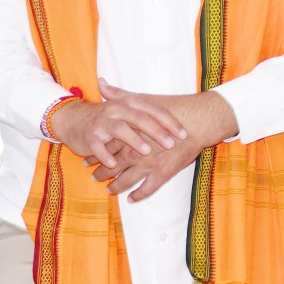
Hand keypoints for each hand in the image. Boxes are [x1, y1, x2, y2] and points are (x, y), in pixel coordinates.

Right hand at [51, 78, 187, 168]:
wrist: (75, 119)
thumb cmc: (111, 117)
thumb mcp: (130, 110)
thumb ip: (151, 113)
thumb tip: (180, 117)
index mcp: (130, 102)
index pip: (154, 110)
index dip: (170, 122)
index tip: (184, 135)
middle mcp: (117, 109)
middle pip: (140, 118)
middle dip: (156, 131)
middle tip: (171, 144)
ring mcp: (103, 122)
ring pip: (120, 129)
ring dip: (134, 140)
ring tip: (147, 152)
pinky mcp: (90, 136)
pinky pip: (99, 146)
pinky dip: (105, 155)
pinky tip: (113, 164)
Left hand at [87, 86, 237, 201]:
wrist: (196, 122)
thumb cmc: (172, 108)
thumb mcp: (143, 99)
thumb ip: (120, 94)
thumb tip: (101, 83)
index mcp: (128, 135)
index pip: (106, 147)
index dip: (95, 154)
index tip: (86, 159)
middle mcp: (134, 152)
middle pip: (112, 166)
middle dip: (101, 173)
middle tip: (93, 177)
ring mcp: (148, 165)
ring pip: (126, 181)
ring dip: (116, 187)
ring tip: (108, 190)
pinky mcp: (162, 173)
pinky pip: (147, 189)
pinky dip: (138, 195)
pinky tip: (132, 199)